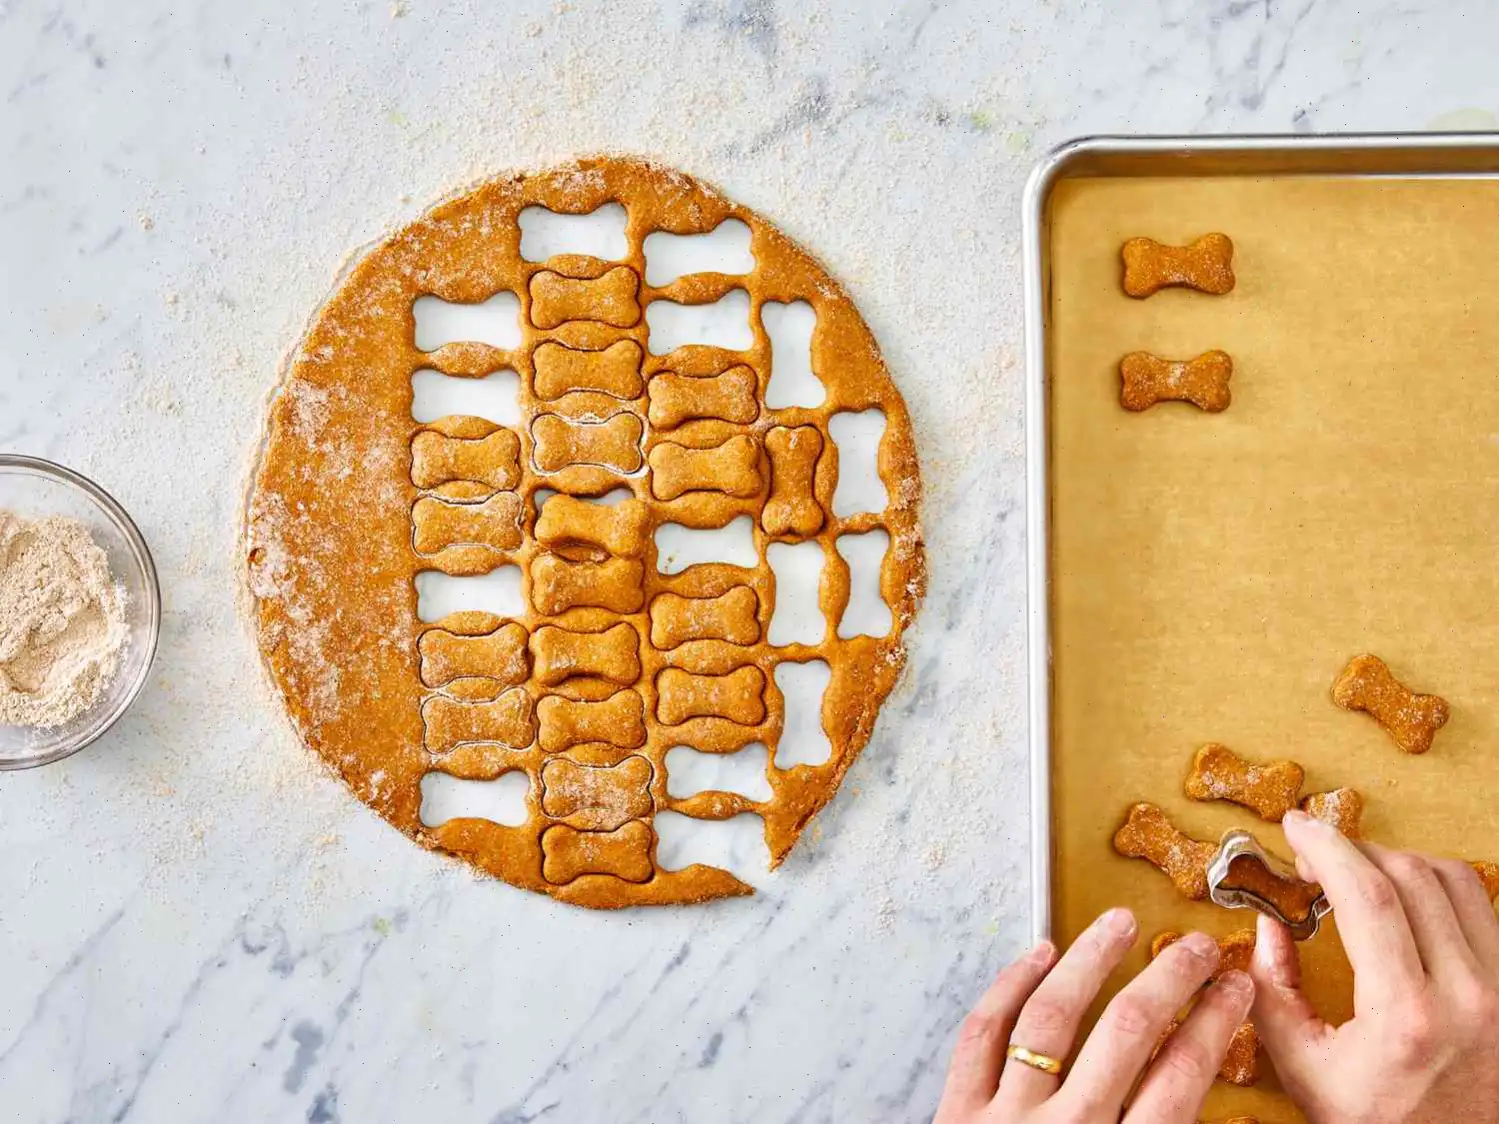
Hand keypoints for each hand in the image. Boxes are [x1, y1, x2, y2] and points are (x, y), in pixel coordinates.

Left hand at [935, 908, 1254, 1122]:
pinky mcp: (954, 1115)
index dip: (1214, 1024)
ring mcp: (1003, 1120)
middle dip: (1168, 980)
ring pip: (1050, 1018)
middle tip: (1193, 945)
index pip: (1182, 1080)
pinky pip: (981, 1033)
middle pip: (1126, 1034)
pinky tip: (1038, 953)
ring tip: (1118, 923)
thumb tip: (1205, 1100)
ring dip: (1089, 962)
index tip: (1235, 988)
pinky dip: (1009, 986)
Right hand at [1252, 810, 1498, 1122]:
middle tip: (1315, 857)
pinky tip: (1405, 902)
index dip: (1326, 847)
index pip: (1368, 894)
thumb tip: (1269, 919)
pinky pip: (1484, 907)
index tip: (1294, 826)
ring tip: (1360, 875)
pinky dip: (1438, 888)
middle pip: (1410, 874)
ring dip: (1399, 861)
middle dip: (1353, 849)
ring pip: (1455, 879)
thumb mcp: (1303, 1068)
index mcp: (1408, 1016)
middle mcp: (1470, 996)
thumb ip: (1271, 987)